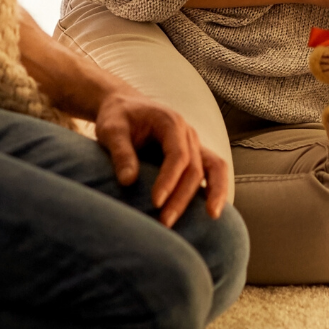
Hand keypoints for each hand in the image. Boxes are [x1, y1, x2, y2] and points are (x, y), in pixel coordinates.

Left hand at [94, 89, 230, 226]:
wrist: (125, 106)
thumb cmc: (118, 117)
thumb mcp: (111, 130)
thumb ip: (120, 152)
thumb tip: (128, 181)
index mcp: (170, 122)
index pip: (178, 155)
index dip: (169, 181)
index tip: (155, 203)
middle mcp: (188, 133)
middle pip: (195, 167)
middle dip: (182, 197)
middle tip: (165, 223)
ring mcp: (194, 144)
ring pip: (215, 167)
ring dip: (215, 192)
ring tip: (212, 217)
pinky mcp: (194, 155)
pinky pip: (213, 170)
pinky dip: (216, 188)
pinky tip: (211, 212)